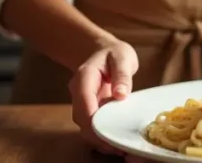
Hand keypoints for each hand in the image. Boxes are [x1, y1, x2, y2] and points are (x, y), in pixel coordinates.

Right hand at [69, 37, 138, 155]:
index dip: (93, 120)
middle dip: (96, 135)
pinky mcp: (89, 109)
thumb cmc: (114, 53)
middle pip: (81, 118)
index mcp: (84, 76)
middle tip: (117, 148)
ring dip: (98, 138)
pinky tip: (116, 142)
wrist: (102, 51)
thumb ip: (122, 74)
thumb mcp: (122, 57)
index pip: (84, 101)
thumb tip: (121, 94)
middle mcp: (79, 91)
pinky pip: (92, 124)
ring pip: (84, 125)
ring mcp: (82, 101)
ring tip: (119, 148)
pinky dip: (102, 135)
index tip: (107, 134)